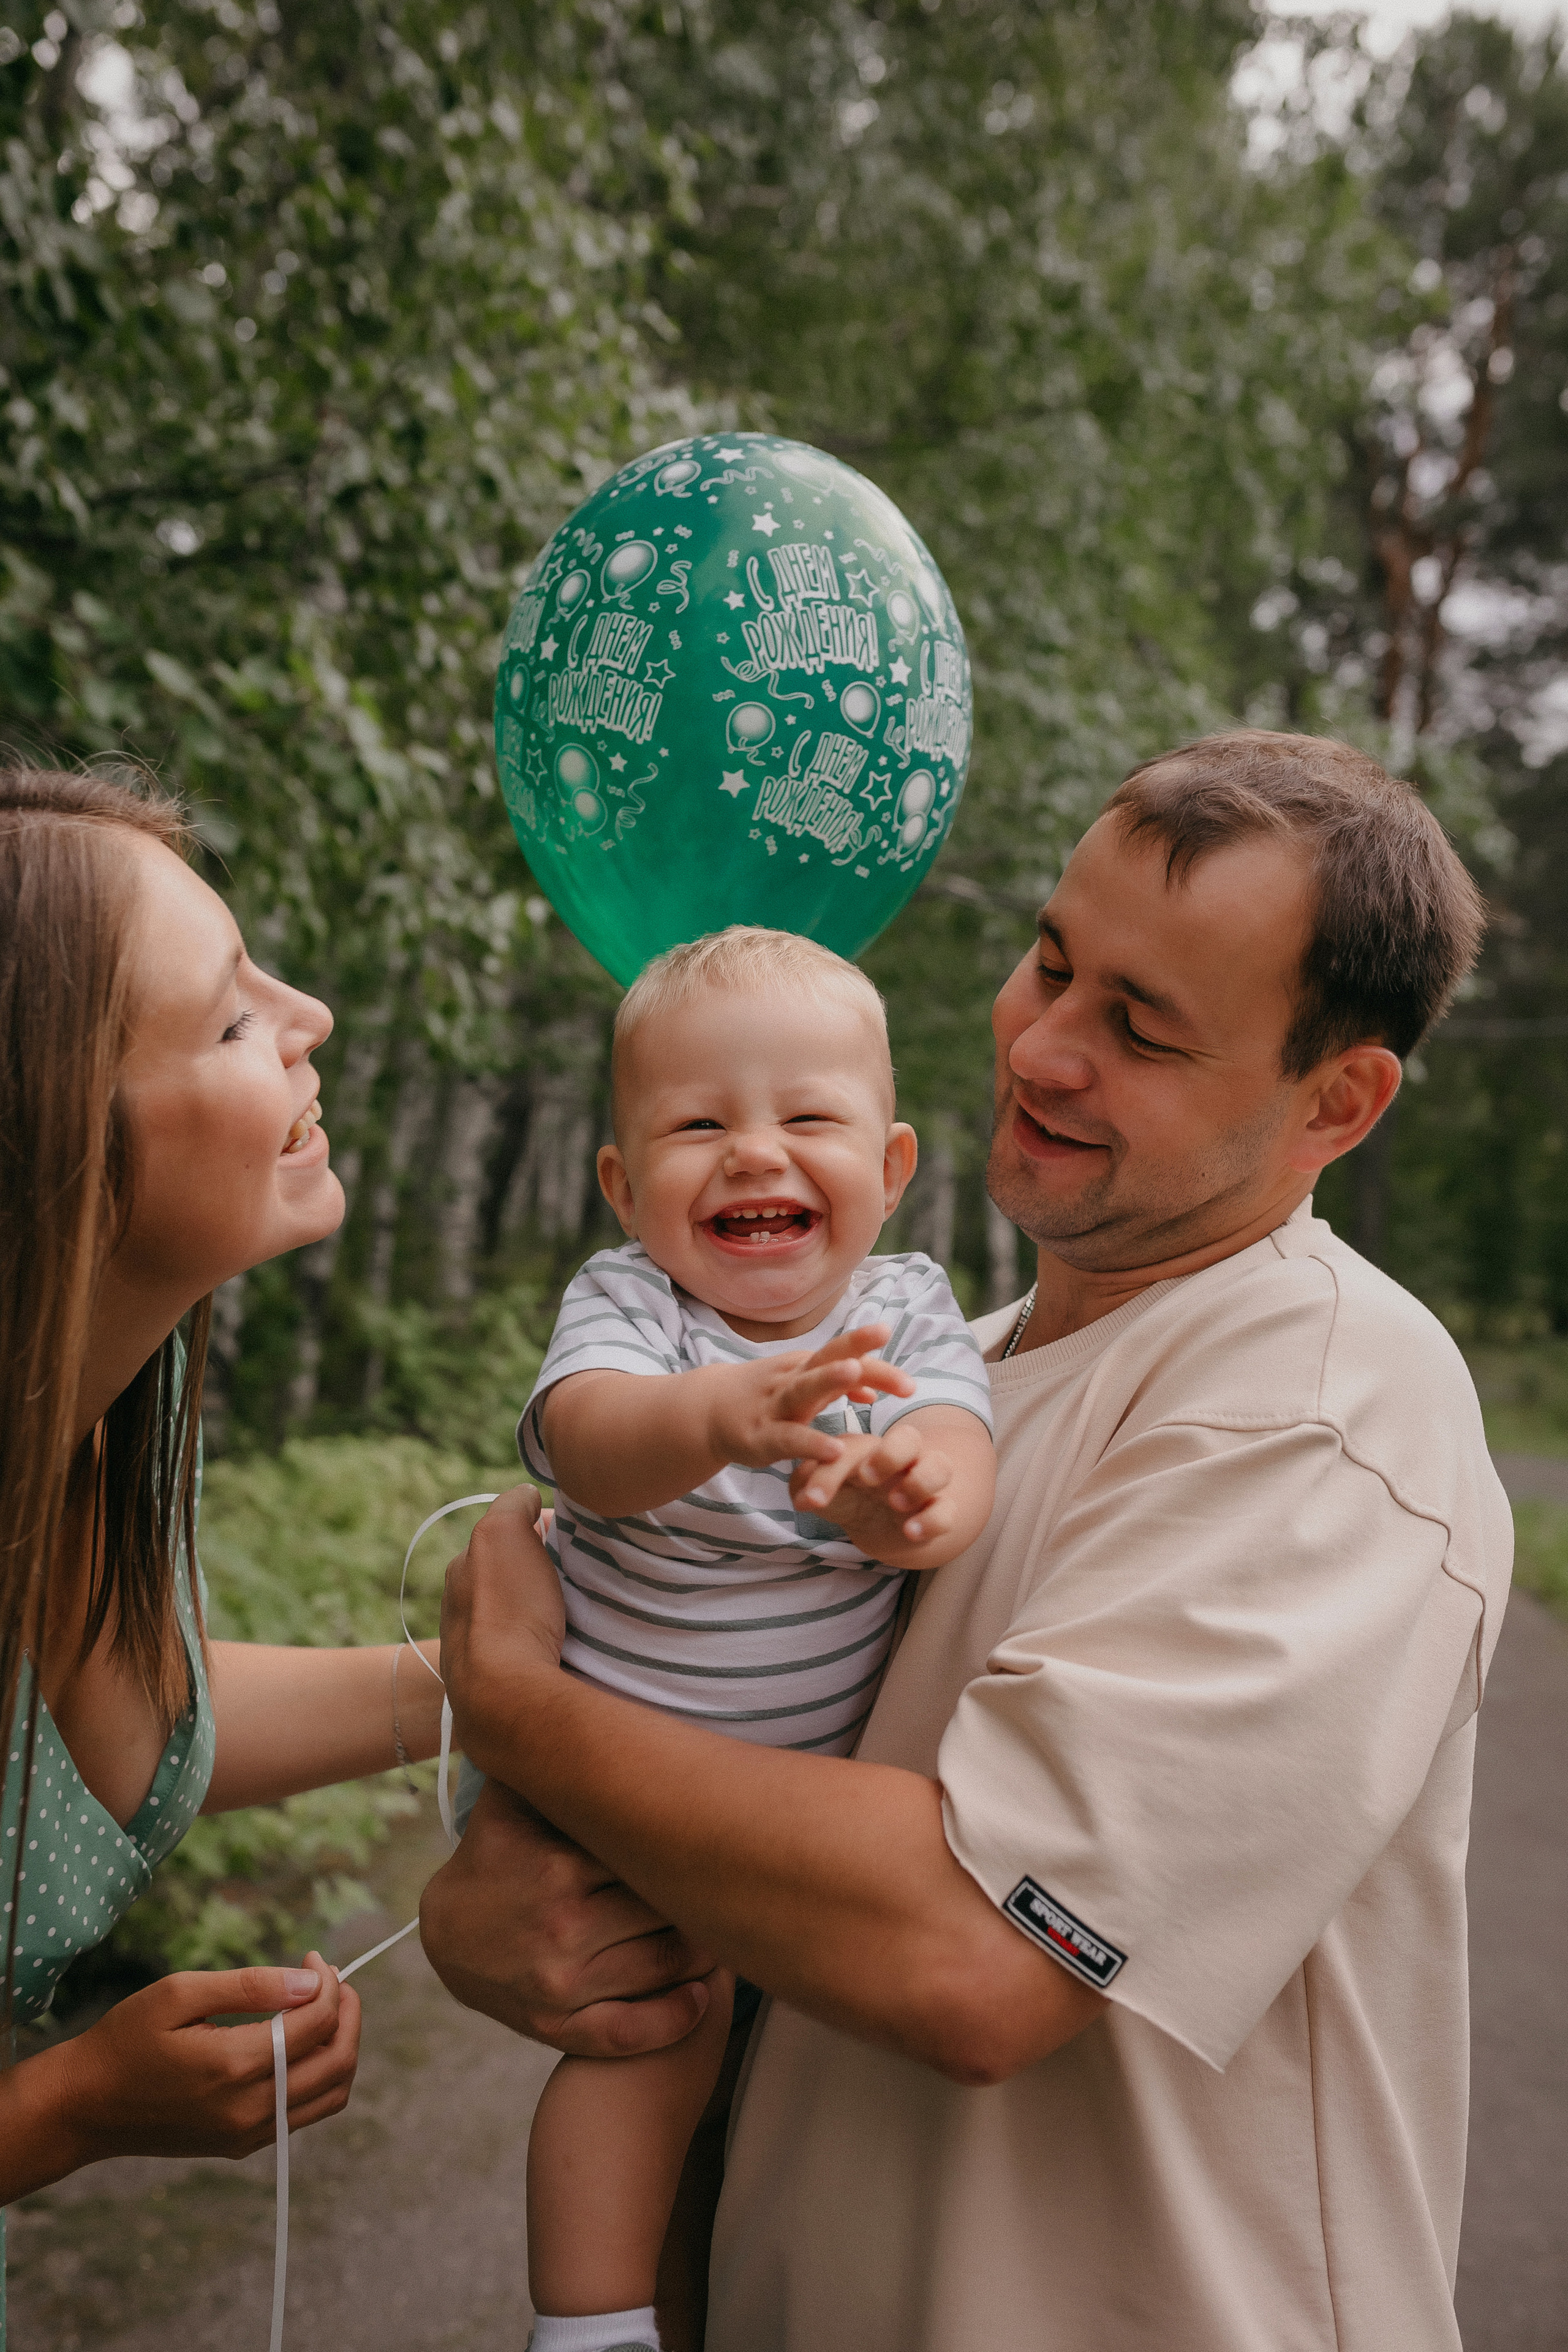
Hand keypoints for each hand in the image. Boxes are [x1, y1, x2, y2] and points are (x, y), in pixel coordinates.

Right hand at [54, 1953, 357, 2173]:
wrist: (84, 2107)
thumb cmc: (125, 2040)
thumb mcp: (180, 1993)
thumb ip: (250, 1986)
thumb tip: (310, 1980)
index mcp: (233, 2067)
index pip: (316, 2024)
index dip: (327, 1983)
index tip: (313, 1958)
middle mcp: (249, 2109)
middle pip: (338, 2062)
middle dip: (348, 2013)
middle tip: (332, 1980)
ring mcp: (248, 2134)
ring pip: (332, 2094)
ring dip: (342, 2047)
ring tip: (322, 2009)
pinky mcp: (241, 2146)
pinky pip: (305, 2114)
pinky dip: (320, 2075)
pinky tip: (299, 2043)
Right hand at [419, 1780, 716, 2056]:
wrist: (447, 1936)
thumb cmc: (498, 1854)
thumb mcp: (513, 1801)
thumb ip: (553, 1759)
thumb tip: (590, 1706)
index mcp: (559, 1864)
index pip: (654, 1851)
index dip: (695, 1846)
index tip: (726, 1836)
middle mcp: (561, 1926)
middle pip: (669, 1909)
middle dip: (705, 1897)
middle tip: (739, 1884)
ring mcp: (559, 1984)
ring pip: (665, 1967)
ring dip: (705, 1952)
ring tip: (729, 1930)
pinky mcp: (556, 2028)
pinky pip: (633, 2033)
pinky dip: (676, 2018)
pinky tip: (703, 1996)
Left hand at [440, 1484, 558, 1771]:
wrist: (505, 1697)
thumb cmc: (507, 1611)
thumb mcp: (503, 1533)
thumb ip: (511, 1504)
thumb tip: (526, 1495)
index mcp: (460, 1570)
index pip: (504, 1535)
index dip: (539, 1529)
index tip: (570, 1539)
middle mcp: (459, 1609)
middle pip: (512, 1576)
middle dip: (541, 1571)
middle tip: (578, 1575)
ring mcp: (476, 1652)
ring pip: (520, 1615)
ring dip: (544, 1610)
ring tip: (578, 1612)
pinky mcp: (496, 1687)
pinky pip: (526, 1652)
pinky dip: (544, 1644)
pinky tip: (565, 1646)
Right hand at [705, 1324, 915, 1471]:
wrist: (707, 1412)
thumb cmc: (766, 1399)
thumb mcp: (803, 1388)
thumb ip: (839, 1388)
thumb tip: (874, 1390)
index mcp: (806, 1366)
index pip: (845, 1355)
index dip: (876, 1361)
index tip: (910, 1381)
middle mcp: (792, 1378)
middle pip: (825, 1356)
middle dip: (855, 1345)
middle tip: (884, 1332)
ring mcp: (774, 1405)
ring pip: (802, 1387)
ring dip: (828, 1377)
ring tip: (855, 1373)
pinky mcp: (759, 1436)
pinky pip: (788, 1438)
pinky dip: (810, 1443)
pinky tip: (834, 1451)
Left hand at [790, 1417, 958, 1558]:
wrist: (877, 1522)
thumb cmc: (847, 1494)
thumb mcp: (822, 1490)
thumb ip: (808, 1485)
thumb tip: (803, 1497)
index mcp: (867, 1448)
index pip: (852, 1448)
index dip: (832, 1470)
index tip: (814, 1498)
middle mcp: (900, 1458)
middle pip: (909, 1436)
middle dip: (890, 1453)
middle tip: (867, 1477)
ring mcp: (922, 1483)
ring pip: (941, 1466)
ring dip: (919, 1482)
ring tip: (896, 1504)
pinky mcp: (938, 1510)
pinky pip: (947, 1510)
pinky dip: (932, 1520)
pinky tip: (911, 1532)